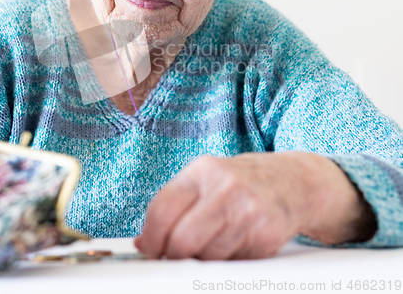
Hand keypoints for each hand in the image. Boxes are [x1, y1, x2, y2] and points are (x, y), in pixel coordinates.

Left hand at [134, 152, 375, 259]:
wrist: (291, 180)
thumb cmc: (238, 182)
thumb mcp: (204, 180)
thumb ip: (173, 206)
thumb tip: (142, 244)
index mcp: (202, 170)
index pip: (162, 210)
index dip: (151, 238)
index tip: (149, 250)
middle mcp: (225, 187)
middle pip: (182, 240)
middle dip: (174, 256)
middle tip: (175, 257)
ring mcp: (248, 211)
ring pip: (208, 258)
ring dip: (203, 261)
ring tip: (212, 244)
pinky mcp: (267, 234)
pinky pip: (234, 264)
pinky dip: (228, 262)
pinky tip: (235, 244)